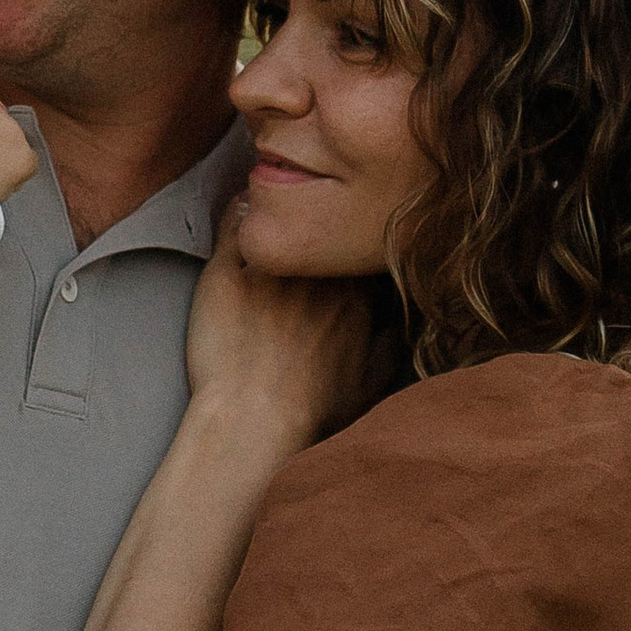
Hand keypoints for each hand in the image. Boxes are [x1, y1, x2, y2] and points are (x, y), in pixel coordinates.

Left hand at [183, 199, 382, 450]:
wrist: (253, 419)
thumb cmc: (311, 410)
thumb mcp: (371, 385)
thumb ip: (392, 345)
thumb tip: (401, 322)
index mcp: (356, 295)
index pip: (356, 250)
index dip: (344, 248)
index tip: (333, 254)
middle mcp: (319, 272)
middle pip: (320, 225)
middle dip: (313, 222)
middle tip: (300, 232)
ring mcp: (275, 266)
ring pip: (280, 212)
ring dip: (277, 210)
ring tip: (267, 218)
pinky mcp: (228, 267)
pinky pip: (234, 218)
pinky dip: (237, 211)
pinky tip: (238, 215)